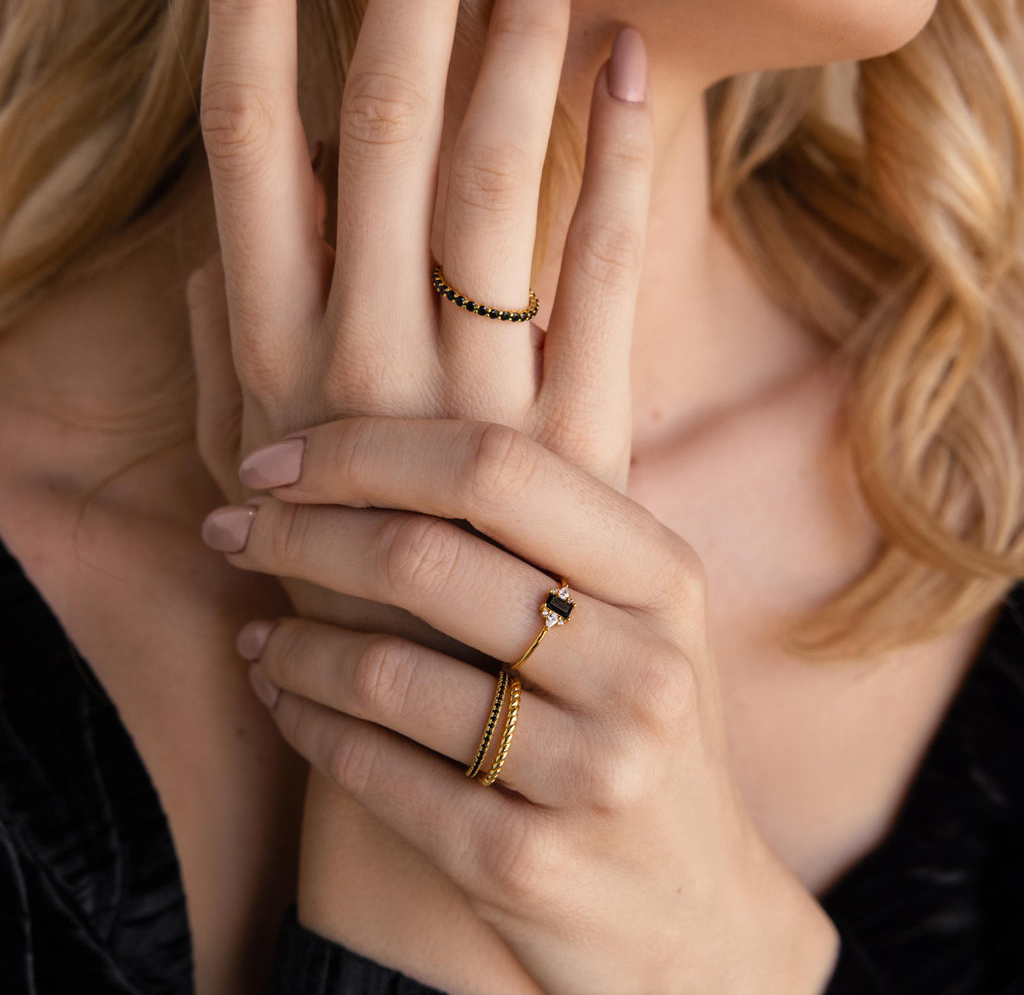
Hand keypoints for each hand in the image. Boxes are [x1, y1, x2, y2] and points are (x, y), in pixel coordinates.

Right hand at [188, 0, 653, 505]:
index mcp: (274, 352)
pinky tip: (627, 67)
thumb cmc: (341, 554)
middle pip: (383, 131)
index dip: (248, 15)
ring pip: (493, 180)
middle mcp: (366, 359)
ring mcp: (477, 396)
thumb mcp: (250, 461)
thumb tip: (216, 251)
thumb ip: (221, 355)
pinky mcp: (577, 427)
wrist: (448, 674)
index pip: (247, 144)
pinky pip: (603, 268)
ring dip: (517, 47)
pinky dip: (620, 156)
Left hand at [201, 416, 840, 994]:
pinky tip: (282, 699)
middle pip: (426, 557)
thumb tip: (383, 442)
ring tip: (258, 632)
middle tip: (231, 530)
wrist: (691, 910)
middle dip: (297, 533)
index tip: (276, 464)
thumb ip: (549, 532)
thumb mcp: (636, 618)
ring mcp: (593, 772)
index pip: (494, 467)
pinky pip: (377, 773)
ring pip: (386, 671)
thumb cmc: (638, 731)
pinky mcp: (527, 863)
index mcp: (662, 577)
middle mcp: (641, 667)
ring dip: (291, 642)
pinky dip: (305, 725)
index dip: (364, 450)